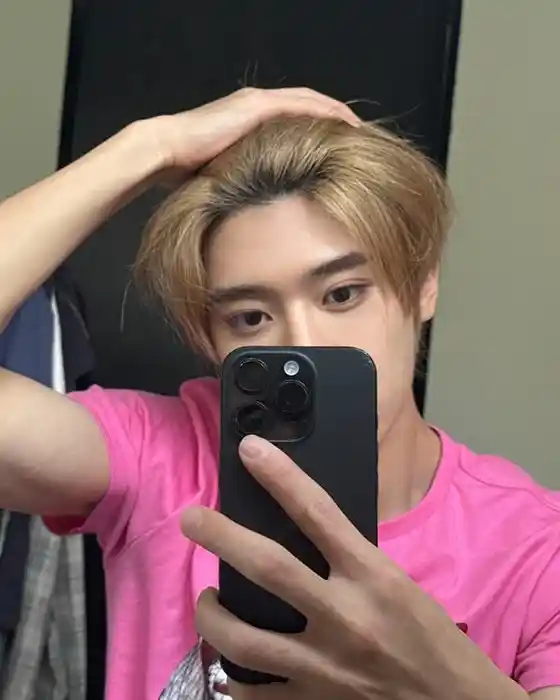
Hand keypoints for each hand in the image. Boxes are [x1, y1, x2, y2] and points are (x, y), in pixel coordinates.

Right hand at [149, 87, 359, 172]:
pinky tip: (343, 122)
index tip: (338, 142)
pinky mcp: (255, 105)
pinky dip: (323, 111)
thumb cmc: (188, 169)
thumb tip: (261, 198)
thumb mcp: (226, 171)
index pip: (293, 116)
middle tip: (358, 133)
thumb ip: (246, 173)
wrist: (166, 150)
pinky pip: (299, 105)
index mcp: (249, 118)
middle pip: (305, 104)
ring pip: (307, 100)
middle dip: (333, 116)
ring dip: (334, 111)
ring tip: (358, 128)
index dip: (318, 125)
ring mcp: (255, 101)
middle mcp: (256, 103)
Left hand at [182, 435, 526, 699]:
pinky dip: (231, 678)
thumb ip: (352, 559)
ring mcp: (324, 666)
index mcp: (373, 577)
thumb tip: (304, 531)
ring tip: (205, 600)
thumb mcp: (398, 583)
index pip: (318, 513)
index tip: (250, 449)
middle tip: (192, 518)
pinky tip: (226, 663)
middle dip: (221, 536)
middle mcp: (344, 617)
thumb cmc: (429, 635)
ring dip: (211, 614)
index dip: (280, 476)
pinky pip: (254, 693)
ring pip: (243, 639)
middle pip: (268, 567)